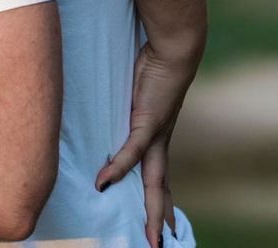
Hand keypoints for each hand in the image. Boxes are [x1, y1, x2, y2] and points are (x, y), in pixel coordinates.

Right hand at [95, 40, 199, 247]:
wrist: (174, 49)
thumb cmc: (153, 68)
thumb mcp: (134, 100)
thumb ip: (123, 117)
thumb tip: (108, 128)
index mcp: (157, 140)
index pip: (159, 180)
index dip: (160, 203)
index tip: (165, 226)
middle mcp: (160, 143)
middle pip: (159, 189)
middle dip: (158, 218)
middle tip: (159, 245)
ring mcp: (156, 135)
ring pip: (153, 182)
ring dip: (150, 210)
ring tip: (150, 236)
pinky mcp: (148, 121)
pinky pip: (131, 152)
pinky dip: (116, 169)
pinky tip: (103, 185)